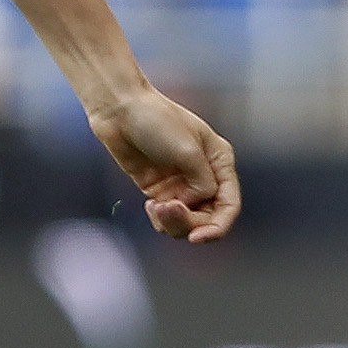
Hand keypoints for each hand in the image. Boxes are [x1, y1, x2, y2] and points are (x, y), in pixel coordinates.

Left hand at [87, 85, 239, 243]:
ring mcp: (180, 184)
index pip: (229, 205)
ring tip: (156, 207)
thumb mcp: (188, 150)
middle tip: (166, 209)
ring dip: (173, 223)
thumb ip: (201, 181)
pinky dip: (160, 219)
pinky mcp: (158, 190)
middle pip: (208, 217)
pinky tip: (149, 206)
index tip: (198, 238)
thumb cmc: (156, 120)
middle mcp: (203, 176)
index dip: (218, 227)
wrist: (119, 110)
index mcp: (219, 162)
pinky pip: (166, 217)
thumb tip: (199, 202)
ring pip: (186, 221)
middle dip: (189, 222)